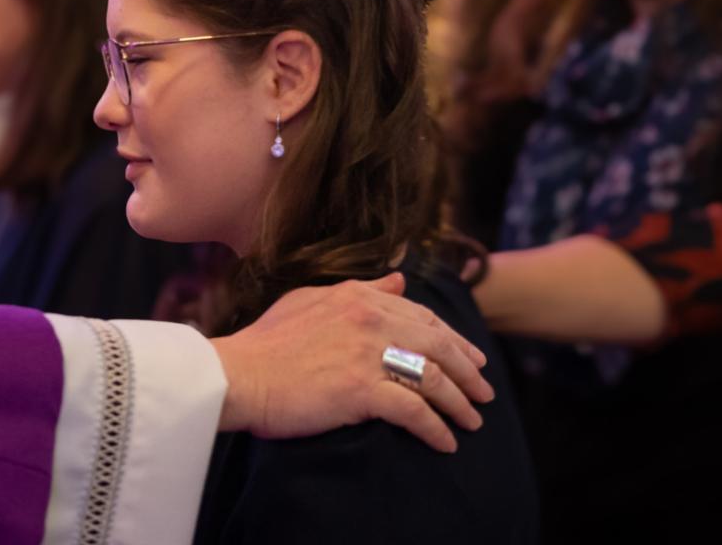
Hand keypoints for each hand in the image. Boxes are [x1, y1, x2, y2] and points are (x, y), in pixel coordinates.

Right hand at [209, 273, 493, 452]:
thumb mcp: (309, 301)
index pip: (422, 316)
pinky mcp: (362, 390)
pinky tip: (445, 442)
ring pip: (434, 378)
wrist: (237, 375)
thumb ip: (358, 289)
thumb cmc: (265, 344)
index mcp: (357, 297)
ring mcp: (367, 354)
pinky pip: (415, 412)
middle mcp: (369, 319)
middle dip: (469, 372)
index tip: (472, 359)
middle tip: (484, 392)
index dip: (453, 340)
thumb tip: (399, 280)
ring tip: (472, 422)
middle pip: (438, 345)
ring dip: (459, 403)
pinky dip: (436, 429)